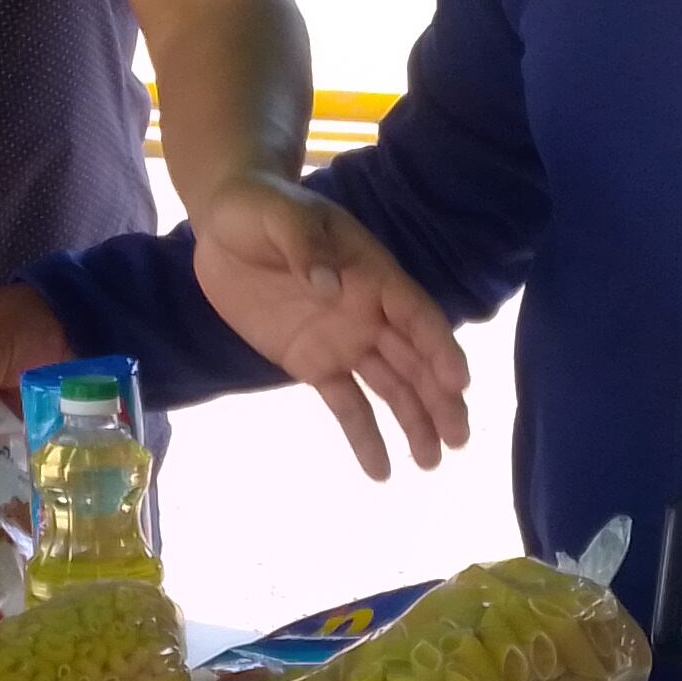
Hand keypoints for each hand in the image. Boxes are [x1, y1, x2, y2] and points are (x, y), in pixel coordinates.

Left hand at [187, 174, 471, 482]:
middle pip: (415, 359)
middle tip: (458, 441)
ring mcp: (344, 340)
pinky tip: (382, 471)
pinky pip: (346, 403)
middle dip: (439, 399)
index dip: (439, 347)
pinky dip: (364, 436)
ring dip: (414, 422)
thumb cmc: (256, 209)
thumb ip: (304, 247)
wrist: (223, 225)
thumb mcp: (278, 216)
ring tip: (431, 464)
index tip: (458, 383)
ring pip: (391, 386)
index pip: (415, 314)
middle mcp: (369, 312)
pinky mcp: (314, 362)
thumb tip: (327, 285)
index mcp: (372, 273)